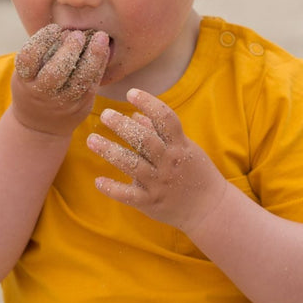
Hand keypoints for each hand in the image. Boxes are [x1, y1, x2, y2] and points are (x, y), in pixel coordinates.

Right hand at [11, 23, 109, 135]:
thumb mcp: (27, 74)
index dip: (42, 40)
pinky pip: (93, 86)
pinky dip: (100, 67)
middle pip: (55, 73)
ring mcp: (62, 103)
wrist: (40, 126)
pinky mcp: (80, 107)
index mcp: (24, 80)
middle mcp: (41, 93)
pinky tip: (104, 51)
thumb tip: (68, 31)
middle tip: (78, 34)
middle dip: (69, 50)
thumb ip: (42, 55)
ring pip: (80, 81)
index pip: (29, 58)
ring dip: (93, 57)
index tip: (55, 28)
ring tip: (101, 38)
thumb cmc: (34, 88)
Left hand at [87, 88, 226, 230]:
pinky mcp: (151, 202)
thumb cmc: (195, 173)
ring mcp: (159, 183)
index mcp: (180, 146)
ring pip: (133, 165)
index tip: (131, 92)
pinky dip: (113, 189)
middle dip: (124, 126)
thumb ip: (160, 131)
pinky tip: (98, 181)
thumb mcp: (184, 148)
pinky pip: (129, 195)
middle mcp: (169, 163)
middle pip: (145, 140)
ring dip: (110, 151)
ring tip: (91, 140)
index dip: (149, 103)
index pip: (166, 119)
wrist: (210, 209)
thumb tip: (134, 113)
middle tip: (105, 114)